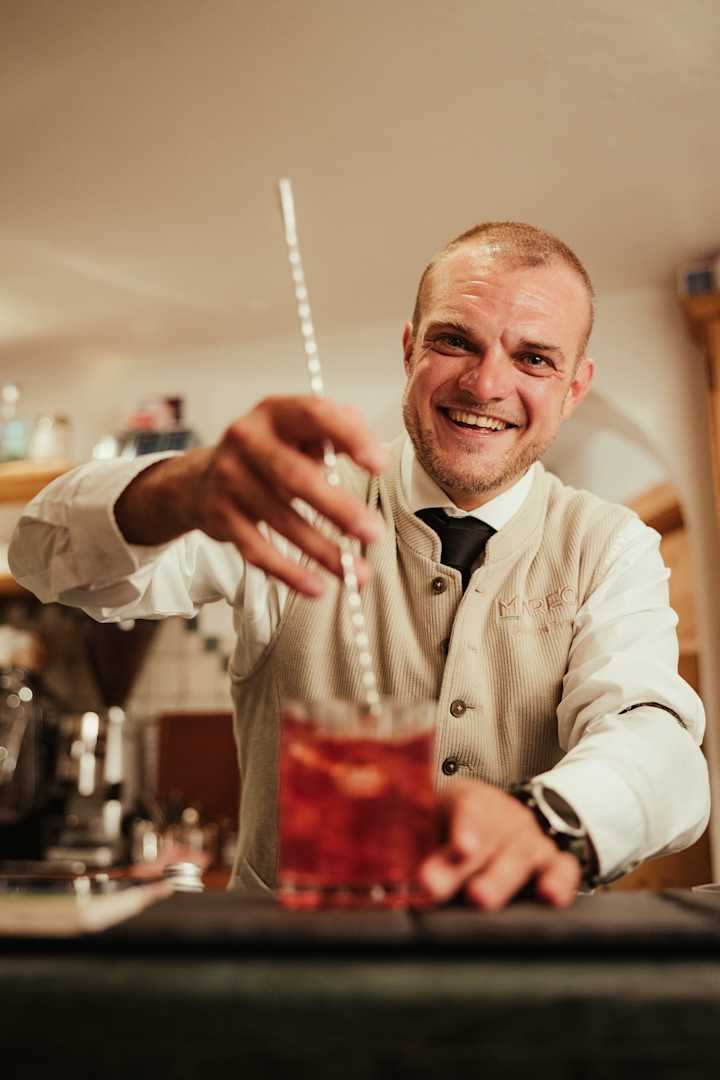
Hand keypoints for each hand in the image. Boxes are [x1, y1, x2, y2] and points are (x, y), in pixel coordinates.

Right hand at [116, 395, 388, 595]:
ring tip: (358, 573)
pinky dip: (288, 572)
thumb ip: (337, 430)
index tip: (380, 465)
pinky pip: (256, 550)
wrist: (201, 479)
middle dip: (339, 507)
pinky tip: (317, 587)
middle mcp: (246, 439)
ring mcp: (228, 478)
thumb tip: (372, 448)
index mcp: (274, 411)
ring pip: (281, 521)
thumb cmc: (270, 454)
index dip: (350, 437)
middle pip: (295, 476)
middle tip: (373, 532)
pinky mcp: (219, 516)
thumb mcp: (300, 432)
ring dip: (323, 551)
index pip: (314, 414)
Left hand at [418, 779, 580, 909]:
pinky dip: (558, 882)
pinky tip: (549, 896)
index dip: (464, 827)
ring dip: (501, 878)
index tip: (458, 846)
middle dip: (466, 865)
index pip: (468, 808)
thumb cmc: (453, 828)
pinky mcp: (554, 863)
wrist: (493, 822)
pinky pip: (563, 870)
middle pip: (491, 836)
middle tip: (442, 886)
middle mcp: (504, 816)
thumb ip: (412, 847)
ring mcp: (531, 838)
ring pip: (521, 854)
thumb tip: (386, 874)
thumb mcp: (430, 826)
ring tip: (481, 898)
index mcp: (469, 799)